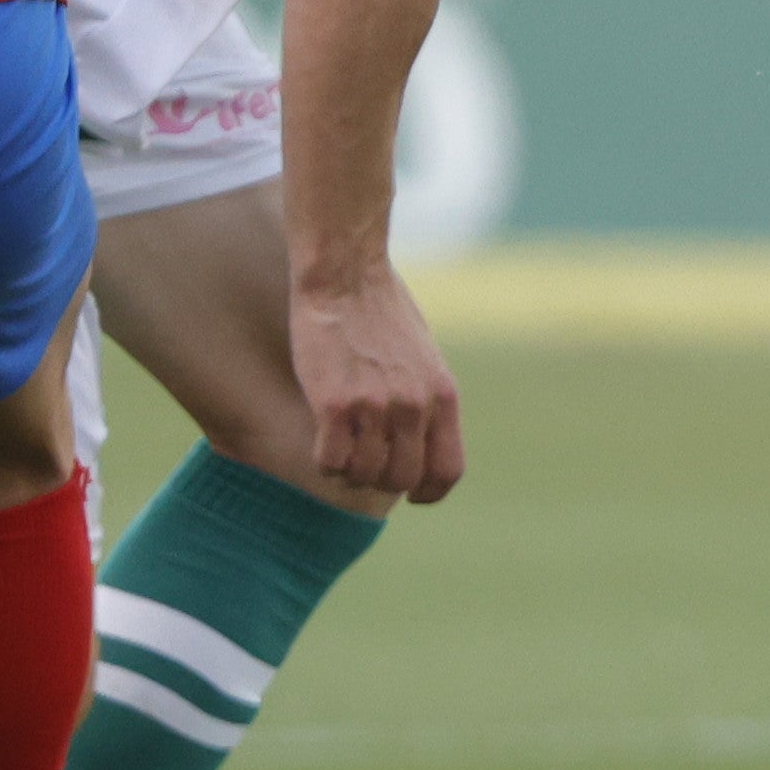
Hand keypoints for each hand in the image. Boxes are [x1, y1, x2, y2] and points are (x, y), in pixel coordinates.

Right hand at [289, 258, 465, 506]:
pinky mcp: (334, 404)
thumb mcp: (425, 357)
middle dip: (381, 479)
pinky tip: (322, 437)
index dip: (428, 492)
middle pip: (402, 479)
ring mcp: (375, 406)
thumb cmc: (381, 311)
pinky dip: (326, 460)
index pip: (447, 470)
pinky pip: (331, 462)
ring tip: (341, 446)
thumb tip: (419, 445)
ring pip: (364, 475)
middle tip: (363, 459)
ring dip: (350, 470)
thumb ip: (427, 400)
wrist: (346, 275)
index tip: (411, 494)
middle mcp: (414, 405)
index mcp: (443, 394)